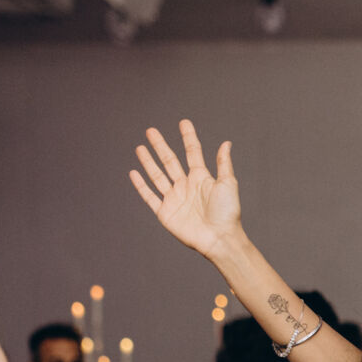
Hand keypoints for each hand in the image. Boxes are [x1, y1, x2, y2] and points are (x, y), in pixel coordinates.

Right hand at [129, 119, 242, 263]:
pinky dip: (141, 186)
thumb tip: (226, 143)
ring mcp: (174, 199)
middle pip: (170, 161)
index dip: (188, 137)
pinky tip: (134, 173)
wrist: (220, 238)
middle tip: (151, 130)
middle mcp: (186, 186)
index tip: (184, 122)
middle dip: (160, 146)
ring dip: (148, 162)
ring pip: (157, 176)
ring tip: (140, 147)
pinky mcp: (166, 213)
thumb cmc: (227, 213)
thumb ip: (223, 163)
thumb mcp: (227, 184)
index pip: (192, 152)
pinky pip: (150, 197)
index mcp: (201, 178)